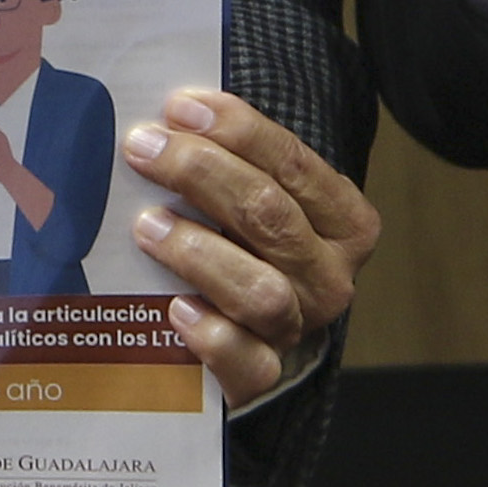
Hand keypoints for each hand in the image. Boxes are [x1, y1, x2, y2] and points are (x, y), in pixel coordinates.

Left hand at [124, 91, 379, 405]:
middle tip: (144, 150)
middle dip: (203, 173)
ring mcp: (297, 330)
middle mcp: (329, 278)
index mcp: (343, 223)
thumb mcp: (253, 203)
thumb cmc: (246, 252)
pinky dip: (212, 335)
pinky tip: (175, 309)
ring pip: (260, 289)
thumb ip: (230, 164)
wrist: (252, 346)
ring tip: (148, 225)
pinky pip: (246, 362)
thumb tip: (167, 118)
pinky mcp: (263, 378)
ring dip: (200, 251)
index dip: (238, 131)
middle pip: (271, 215)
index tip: (180, 108)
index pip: (294, 164)